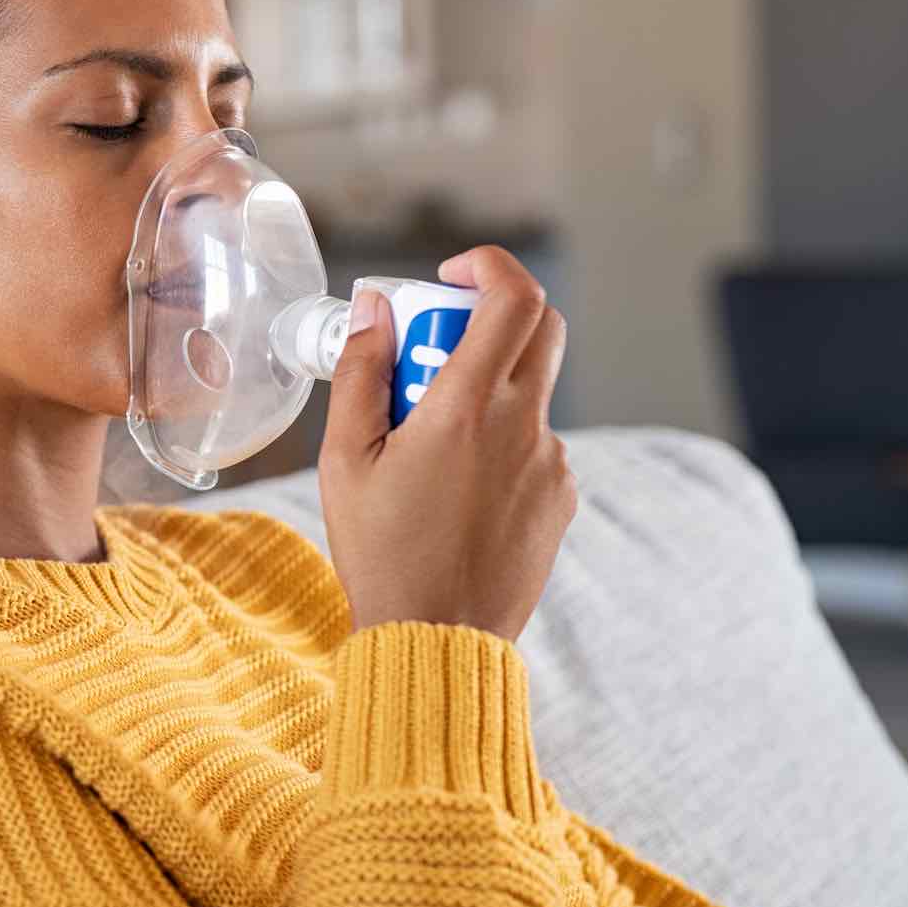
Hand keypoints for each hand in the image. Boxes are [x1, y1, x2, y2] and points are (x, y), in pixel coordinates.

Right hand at [317, 245, 575, 641]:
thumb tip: (374, 308)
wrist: (438, 640)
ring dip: (490, 388)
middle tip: (437, 348)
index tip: (450, 276)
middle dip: (489, 316)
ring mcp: (552, 463)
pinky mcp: (562, 496)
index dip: (488, 266)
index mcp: (468, 410)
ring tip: (431, 447)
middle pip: (540, 327)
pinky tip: (459, 487)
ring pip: (533, 389)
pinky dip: (503, 439)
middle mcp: (524, 426)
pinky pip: (537, 441)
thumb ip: (360, 373)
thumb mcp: (345, 461)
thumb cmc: (382, 553)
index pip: (513, 298)